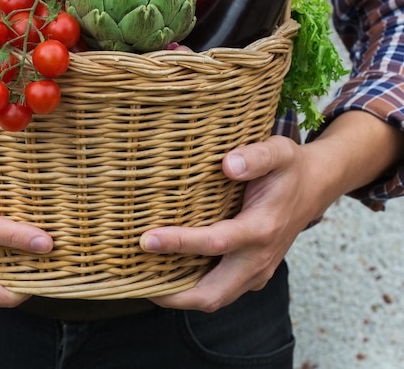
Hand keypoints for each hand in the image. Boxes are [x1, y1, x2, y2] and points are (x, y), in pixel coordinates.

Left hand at [140, 111, 403, 311]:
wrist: (315, 187)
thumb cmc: (289, 168)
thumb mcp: (278, 151)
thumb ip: (256, 156)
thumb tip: (228, 164)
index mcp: (262, 228)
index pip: (215, 243)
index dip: (179, 243)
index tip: (146, 239)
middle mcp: (259, 258)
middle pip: (213, 294)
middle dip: (172, 293)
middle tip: (135, 280)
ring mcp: (258, 271)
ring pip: (216, 298)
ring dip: (180, 297)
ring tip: (143, 282)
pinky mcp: (254, 274)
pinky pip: (221, 291)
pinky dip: (194, 289)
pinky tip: (169, 273)